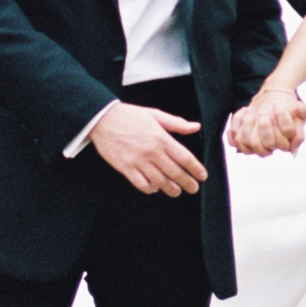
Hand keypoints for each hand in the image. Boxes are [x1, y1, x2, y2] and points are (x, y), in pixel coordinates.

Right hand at [89, 101, 205, 196]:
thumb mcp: (156, 115)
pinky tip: (155, 187)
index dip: (196, 169)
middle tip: (193, 188)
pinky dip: (151, 188)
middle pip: (175, 172)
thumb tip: (196, 127)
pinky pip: (142, 184)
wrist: (103, 119)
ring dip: (171, 189)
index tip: (202, 176)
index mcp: (162, 138)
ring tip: (176, 191)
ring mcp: (139, 161)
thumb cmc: (130, 116)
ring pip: (160, 181)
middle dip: (187, 183)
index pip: (185, 158)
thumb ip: (177, 123)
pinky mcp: (126, 168)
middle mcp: (152, 152)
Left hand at [228, 87, 305, 155]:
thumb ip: (305, 111)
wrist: (273, 100)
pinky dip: (235, 126)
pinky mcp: (241, 142)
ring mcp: (255, 146)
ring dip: (248, 124)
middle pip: (266, 145)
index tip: (278, 105)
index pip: (285, 140)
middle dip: (264, 126)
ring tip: (251, 109)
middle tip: (264, 110)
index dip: (281, 122)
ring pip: (248, 143)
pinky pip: (234, 140)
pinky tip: (242, 112)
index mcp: (287, 143)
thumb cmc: (286, 107)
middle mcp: (272, 147)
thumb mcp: (298, 107)